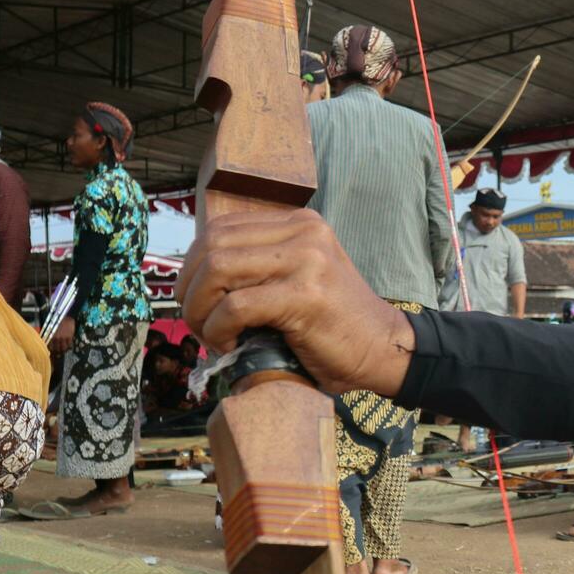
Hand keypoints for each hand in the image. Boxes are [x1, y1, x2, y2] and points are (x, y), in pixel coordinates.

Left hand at [49, 317, 75, 355]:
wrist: (65, 315)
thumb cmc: (55, 320)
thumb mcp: (48, 327)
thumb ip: (47, 334)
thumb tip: (45, 340)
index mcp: (50, 336)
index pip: (49, 346)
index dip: (51, 349)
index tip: (52, 349)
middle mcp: (56, 338)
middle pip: (56, 348)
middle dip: (57, 350)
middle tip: (58, 349)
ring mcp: (63, 338)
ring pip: (63, 348)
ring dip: (63, 349)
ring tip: (63, 348)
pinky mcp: (69, 336)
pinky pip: (69, 344)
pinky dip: (69, 346)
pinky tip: (68, 345)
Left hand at [175, 209, 414, 395]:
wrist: (383, 349)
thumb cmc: (335, 324)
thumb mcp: (298, 279)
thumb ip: (261, 266)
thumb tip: (196, 279)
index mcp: (300, 223)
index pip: (220, 228)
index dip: (193, 267)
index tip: (197, 302)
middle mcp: (304, 232)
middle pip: (212, 245)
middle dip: (190, 290)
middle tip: (198, 324)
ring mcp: (308, 260)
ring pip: (217, 270)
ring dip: (200, 310)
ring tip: (212, 336)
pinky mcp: (306, 295)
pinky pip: (237, 306)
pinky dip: (219, 329)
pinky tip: (230, 345)